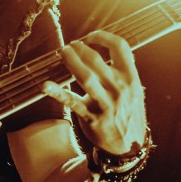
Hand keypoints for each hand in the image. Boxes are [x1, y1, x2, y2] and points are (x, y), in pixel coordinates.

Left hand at [42, 32, 146, 154]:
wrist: (129, 145)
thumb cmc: (128, 112)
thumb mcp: (134, 89)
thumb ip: (123, 71)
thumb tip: (107, 49)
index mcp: (131, 78)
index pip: (120, 46)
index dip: (102, 36)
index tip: (90, 37)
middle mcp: (119, 88)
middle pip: (96, 59)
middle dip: (79, 48)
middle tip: (70, 46)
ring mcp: (105, 103)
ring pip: (85, 77)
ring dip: (70, 61)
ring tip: (62, 52)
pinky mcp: (91, 117)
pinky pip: (72, 102)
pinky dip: (58, 93)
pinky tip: (46, 85)